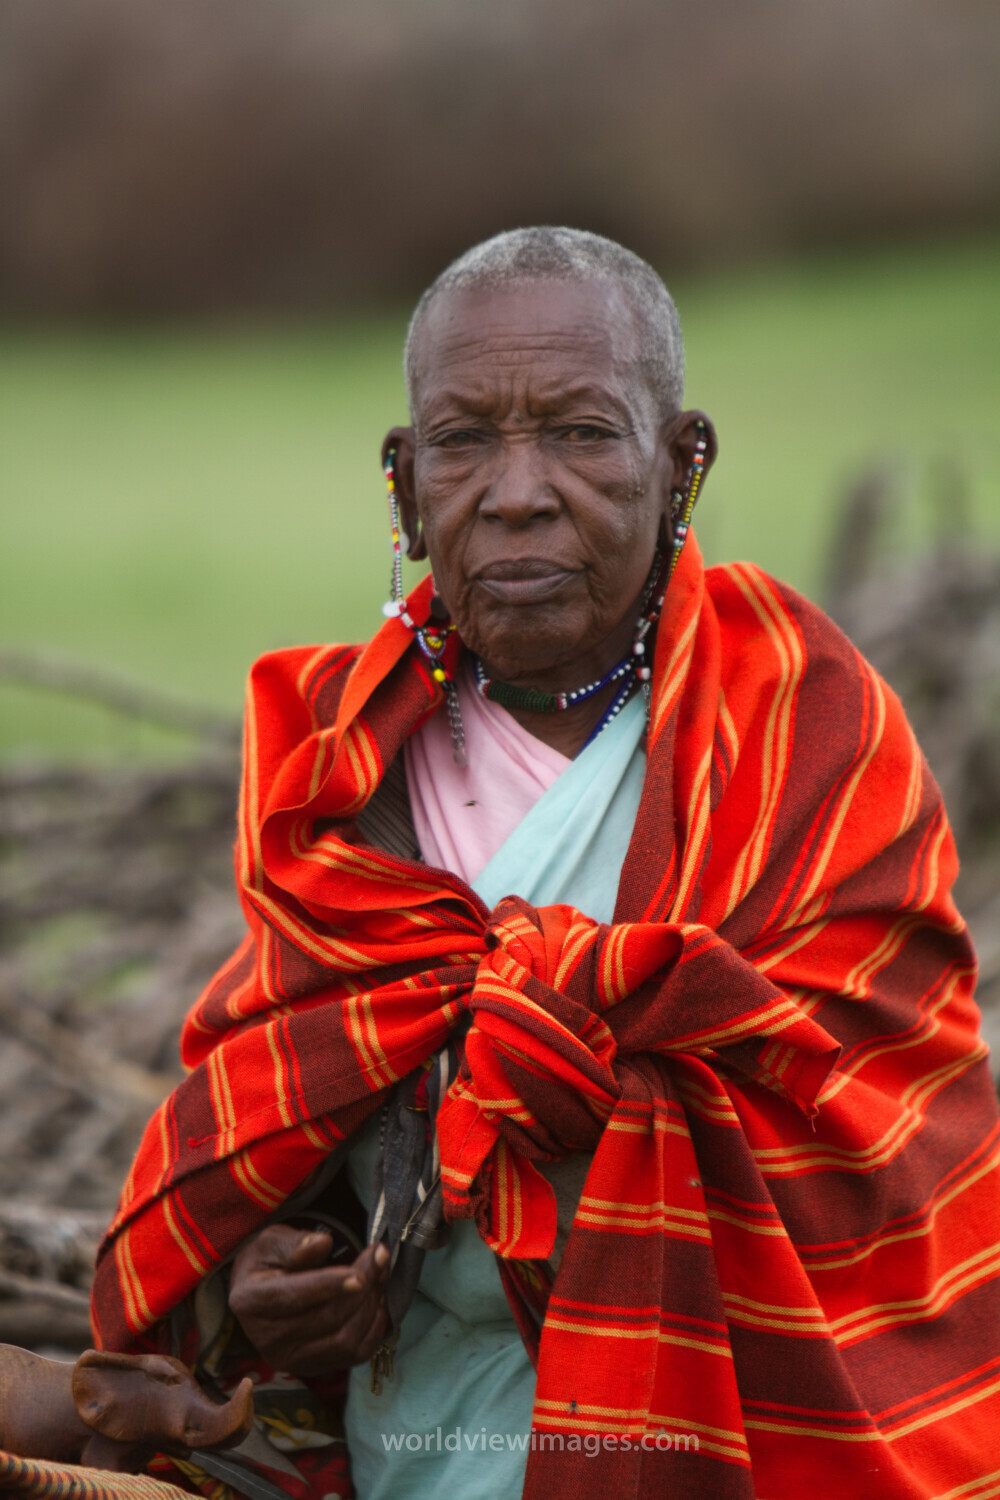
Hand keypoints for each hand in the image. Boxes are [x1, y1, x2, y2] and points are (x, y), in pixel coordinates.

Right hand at [228, 1225, 389, 1377]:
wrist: (262, 1292)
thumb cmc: (268, 1261)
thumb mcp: (272, 1242)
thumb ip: (296, 1243)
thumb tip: (322, 1244)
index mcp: (250, 1302)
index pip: (294, 1297)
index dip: (329, 1286)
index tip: (361, 1274)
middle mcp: (267, 1339)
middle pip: (326, 1319)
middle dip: (362, 1286)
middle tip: (380, 1256)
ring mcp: (290, 1360)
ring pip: (344, 1340)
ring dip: (372, 1305)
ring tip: (381, 1273)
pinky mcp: (312, 1368)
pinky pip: (354, 1355)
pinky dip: (374, 1328)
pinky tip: (377, 1300)